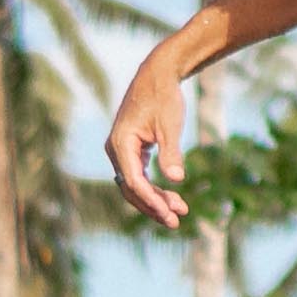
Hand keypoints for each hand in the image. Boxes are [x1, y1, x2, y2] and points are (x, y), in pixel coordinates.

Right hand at [109, 44, 198, 224]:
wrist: (158, 75)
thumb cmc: (164, 97)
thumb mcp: (170, 125)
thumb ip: (171, 152)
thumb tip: (176, 179)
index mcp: (121, 143)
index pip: (134, 181)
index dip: (152, 200)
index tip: (171, 214)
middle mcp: (115, 150)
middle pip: (131, 189)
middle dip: (153, 206)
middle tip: (176, 221)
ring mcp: (121, 150)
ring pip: (134, 185)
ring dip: (155, 199)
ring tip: (180, 210)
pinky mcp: (129, 150)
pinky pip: (138, 176)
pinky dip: (153, 187)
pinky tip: (171, 196)